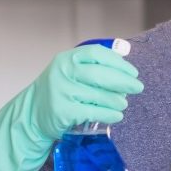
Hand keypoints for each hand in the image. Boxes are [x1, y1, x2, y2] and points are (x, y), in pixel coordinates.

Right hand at [0, 45, 142, 170]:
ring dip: (118, 101)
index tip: (133, 72)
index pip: (98, 54)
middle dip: (124, 82)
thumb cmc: (60, 90)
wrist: (32, 113)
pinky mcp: (63, 111)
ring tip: (123, 104)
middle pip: (101, 75)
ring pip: (99, 95)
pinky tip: (117, 115)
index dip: (119, 63)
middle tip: (138, 88)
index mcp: (67, 58)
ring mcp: (62, 92)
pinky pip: (93, 112)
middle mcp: (63, 72)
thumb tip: (126, 70)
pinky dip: (110, 114)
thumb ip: (94, 67)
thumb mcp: (71, 72)